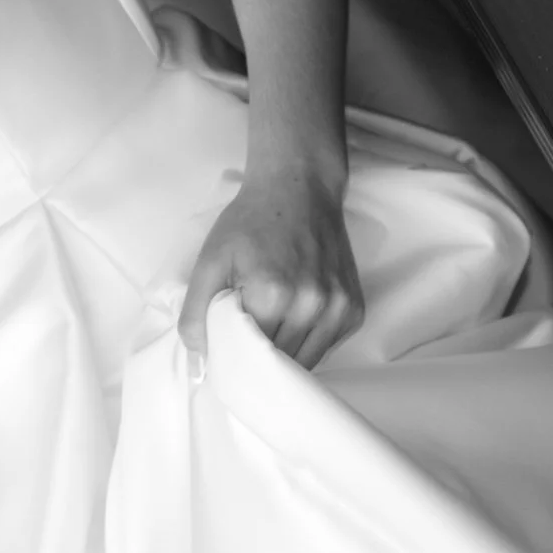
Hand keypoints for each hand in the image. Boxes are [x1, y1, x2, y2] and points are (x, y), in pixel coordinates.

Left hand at [177, 169, 362, 367]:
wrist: (300, 190)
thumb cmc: (250, 223)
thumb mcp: (210, 260)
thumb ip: (196, 311)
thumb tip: (200, 356)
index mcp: (273, 296)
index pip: (247, 355)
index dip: (231, 356)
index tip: (222, 350)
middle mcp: (312, 306)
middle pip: (277, 362)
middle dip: (256, 359)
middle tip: (243, 339)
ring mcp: (339, 310)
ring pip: (305, 361)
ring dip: (284, 356)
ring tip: (268, 329)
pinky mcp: (355, 310)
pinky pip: (327, 346)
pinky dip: (308, 343)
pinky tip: (293, 319)